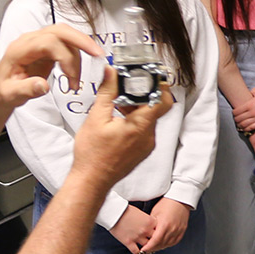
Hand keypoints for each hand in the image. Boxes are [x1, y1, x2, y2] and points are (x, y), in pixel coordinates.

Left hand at [0, 23, 103, 106]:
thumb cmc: (2, 90)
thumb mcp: (9, 94)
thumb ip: (26, 89)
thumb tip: (43, 85)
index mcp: (20, 49)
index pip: (48, 42)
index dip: (65, 55)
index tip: (72, 75)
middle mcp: (31, 41)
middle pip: (60, 30)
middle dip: (82, 41)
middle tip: (98, 54)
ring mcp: (40, 42)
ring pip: (66, 35)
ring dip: (80, 52)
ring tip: (78, 78)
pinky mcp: (48, 48)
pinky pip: (67, 44)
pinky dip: (77, 55)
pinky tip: (77, 72)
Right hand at [69, 67, 172, 188]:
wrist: (91, 181)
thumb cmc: (92, 155)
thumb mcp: (96, 118)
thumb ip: (107, 92)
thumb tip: (111, 72)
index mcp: (140, 126)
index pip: (163, 100)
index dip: (158, 85)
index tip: (149, 76)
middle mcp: (148, 137)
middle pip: (155, 107)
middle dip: (142, 95)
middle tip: (127, 86)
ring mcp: (146, 145)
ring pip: (148, 118)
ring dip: (136, 108)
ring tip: (117, 103)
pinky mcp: (141, 150)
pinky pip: (143, 130)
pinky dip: (134, 120)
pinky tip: (117, 119)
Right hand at [108, 204, 156, 253]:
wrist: (114, 212)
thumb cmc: (126, 210)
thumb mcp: (141, 213)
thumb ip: (148, 220)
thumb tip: (151, 225)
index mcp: (150, 221)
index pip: (160, 230)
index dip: (160, 233)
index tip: (160, 235)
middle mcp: (145, 230)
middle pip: (156, 240)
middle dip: (156, 242)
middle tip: (156, 244)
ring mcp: (137, 237)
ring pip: (148, 247)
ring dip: (149, 249)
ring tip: (150, 250)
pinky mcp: (129, 242)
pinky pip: (137, 252)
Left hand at [141, 198, 191, 253]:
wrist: (180, 199)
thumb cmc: (166, 203)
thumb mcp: (155, 213)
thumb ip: (151, 225)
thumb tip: (145, 234)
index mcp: (164, 224)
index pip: (155, 241)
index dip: (148, 247)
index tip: (142, 250)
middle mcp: (173, 229)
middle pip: (161, 244)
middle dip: (152, 249)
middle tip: (145, 251)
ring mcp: (179, 230)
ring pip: (168, 244)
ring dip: (160, 247)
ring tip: (153, 248)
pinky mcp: (182, 230)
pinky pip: (175, 241)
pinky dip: (168, 244)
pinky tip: (163, 244)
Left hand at [232, 83, 254, 132]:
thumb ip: (249, 95)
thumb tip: (246, 98)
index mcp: (249, 104)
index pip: (236, 112)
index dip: (233, 114)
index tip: (234, 114)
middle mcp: (253, 112)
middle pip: (239, 120)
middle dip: (236, 120)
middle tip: (236, 120)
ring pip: (245, 125)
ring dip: (241, 126)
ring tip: (240, 125)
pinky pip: (253, 128)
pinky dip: (248, 129)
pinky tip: (247, 128)